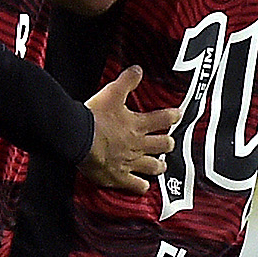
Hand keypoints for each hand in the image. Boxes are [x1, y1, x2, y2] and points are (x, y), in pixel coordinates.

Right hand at [82, 65, 178, 194]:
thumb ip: (126, 81)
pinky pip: (134, 184)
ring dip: (159, 165)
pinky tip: (143, 187)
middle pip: (161, 145)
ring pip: (152, 166)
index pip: (162, 119)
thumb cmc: (94, 117)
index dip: (172, 116)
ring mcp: (130, 162)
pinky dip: (141, 186)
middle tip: (169, 143)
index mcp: (137, 124)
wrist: (80, 138)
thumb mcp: (111, 93)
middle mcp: (138, 144)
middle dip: (167, 143)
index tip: (177, 115)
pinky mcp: (119, 176)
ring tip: (162, 165)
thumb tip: (138, 69)